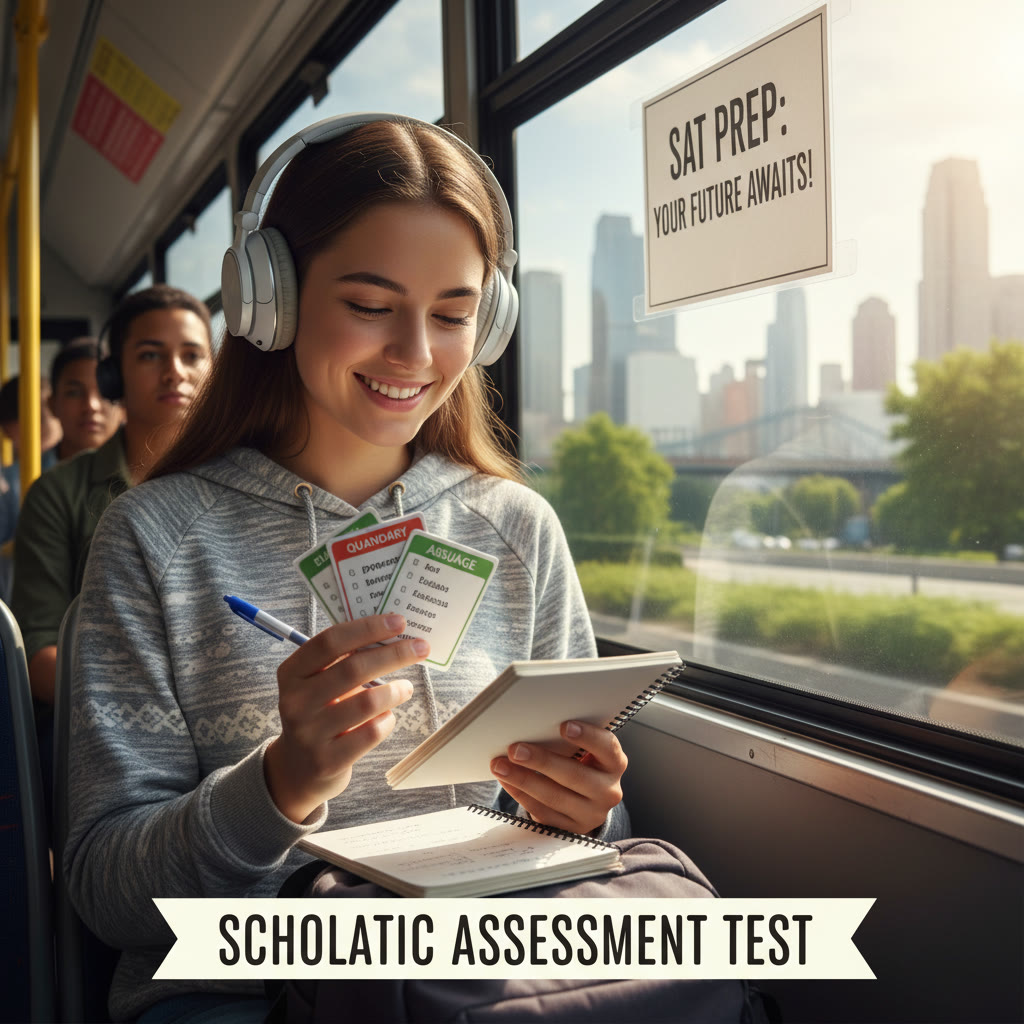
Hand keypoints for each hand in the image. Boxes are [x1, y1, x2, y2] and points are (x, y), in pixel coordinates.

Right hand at [264, 613, 428, 822]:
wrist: (298, 769)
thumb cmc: (319, 713)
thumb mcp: (318, 684)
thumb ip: (344, 660)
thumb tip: (394, 634)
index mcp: (292, 673)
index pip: (330, 641)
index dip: (367, 628)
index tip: (399, 621)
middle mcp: (295, 701)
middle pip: (352, 668)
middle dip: (394, 654)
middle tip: (421, 647)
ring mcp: (309, 733)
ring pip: (366, 702)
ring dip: (395, 690)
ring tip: (406, 687)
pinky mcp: (327, 761)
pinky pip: (371, 733)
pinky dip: (387, 720)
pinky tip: (388, 717)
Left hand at [489, 721, 627, 834]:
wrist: (586, 801)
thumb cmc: (581, 764)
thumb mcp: (585, 751)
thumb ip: (569, 741)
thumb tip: (534, 725)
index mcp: (614, 763)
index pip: (607, 747)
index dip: (587, 736)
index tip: (564, 726)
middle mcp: (608, 791)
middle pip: (575, 775)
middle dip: (541, 761)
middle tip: (515, 750)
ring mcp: (591, 814)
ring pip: (555, 796)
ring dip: (523, 780)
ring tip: (500, 766)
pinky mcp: (570, 829)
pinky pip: (543, 812)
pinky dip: (521, 794)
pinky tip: (507, 781)